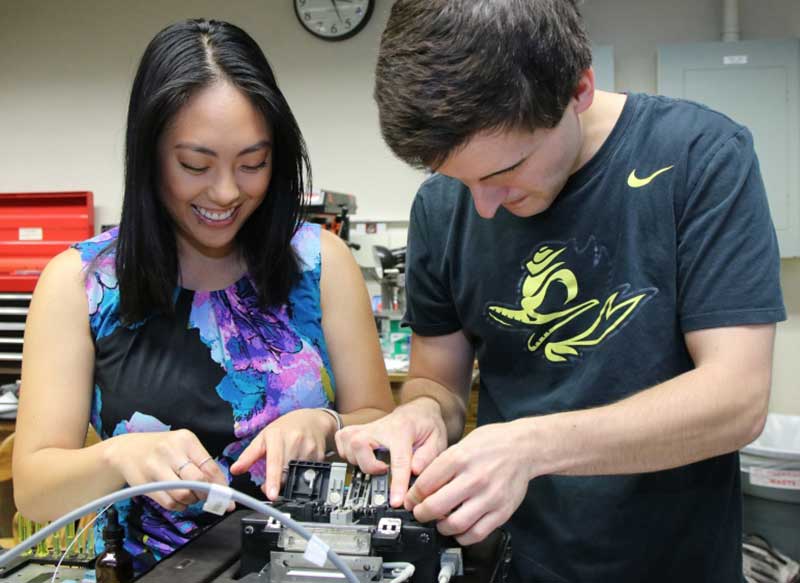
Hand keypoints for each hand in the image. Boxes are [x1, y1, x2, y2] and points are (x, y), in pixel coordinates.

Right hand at [105, 429, 229, 511]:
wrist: (126, 450)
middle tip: (206, 497)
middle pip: (198, 481)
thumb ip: (202, 464)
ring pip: (184, 495)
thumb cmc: (162, 449)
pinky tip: (177, 499)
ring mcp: (155, 467)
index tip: (227, 498)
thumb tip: (223, 488)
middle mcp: (171, 451)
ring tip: (190, 495)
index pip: (209, 467)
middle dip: (206, 494)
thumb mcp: (183, 447)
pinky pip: (169, 503)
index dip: (220, 486)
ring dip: (192, 501)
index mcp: (186, 440)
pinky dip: (178, 506)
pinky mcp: (145, 483)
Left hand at [229, 408, 336, 500]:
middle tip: (271, 483)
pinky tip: (299, 463)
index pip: (275, 461)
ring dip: (289, 480)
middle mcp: (295, 441)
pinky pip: (308, 474)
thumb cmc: (284, 429)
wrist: (312, 420)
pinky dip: (301, 475)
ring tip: (286, 468)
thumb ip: (248, 455)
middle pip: (286, 474)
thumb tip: (235, 470)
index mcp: (277, 437)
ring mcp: (309, 449)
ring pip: (297, 477)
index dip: (273, 479)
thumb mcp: (263, 437)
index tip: (272, 494)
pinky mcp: (319, 456)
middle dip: (277, 483)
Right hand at [335, 397, 446, 506]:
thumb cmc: (427, 425)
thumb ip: (428, 457)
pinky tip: (362, 459)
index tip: (396, 501)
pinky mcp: (357, 430)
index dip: (397, 483)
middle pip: (359, 444)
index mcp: (403, 430)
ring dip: (358, 461)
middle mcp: (381, 427)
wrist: (419, 410)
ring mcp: (367, 427)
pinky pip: (342, 442)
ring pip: (348, 444)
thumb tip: (415, 472)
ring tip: (376, 466)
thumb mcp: (438, 440)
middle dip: (367, 465)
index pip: (398, 459)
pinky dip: (347, 454)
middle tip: (382, 472)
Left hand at [405, 421, 530, 545]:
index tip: (410, 500)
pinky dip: (463, 536)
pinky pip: (477, 534)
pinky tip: (459, 528)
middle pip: (436, 506)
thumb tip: (421, 485)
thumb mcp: (462, 443)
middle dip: (421, 514)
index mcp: (460, 458)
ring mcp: (489, 497)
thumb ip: (443, 464)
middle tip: (420, 513)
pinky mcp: (502, 512)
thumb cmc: (493, 443)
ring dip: (441, 527)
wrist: (524, 447)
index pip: (425, 484)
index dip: (412, 496)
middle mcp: (474, 478)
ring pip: (455, 525)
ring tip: (440, 521)